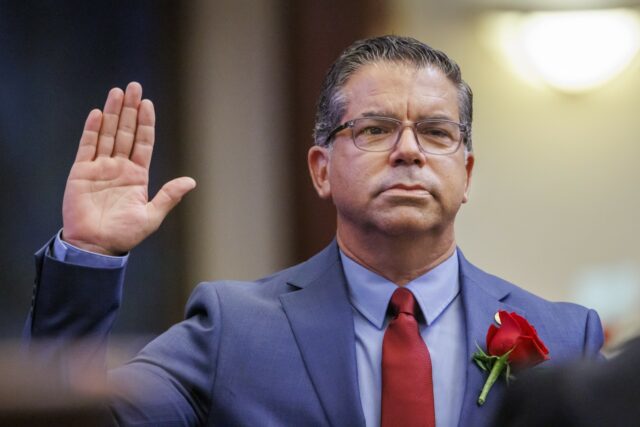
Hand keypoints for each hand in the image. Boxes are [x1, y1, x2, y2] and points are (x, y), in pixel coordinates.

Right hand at [62, 82, 195, 254]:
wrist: (96, 247)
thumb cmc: (124, 235)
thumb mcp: (151, 215)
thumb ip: (168, 196)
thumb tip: (191, 181)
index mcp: (137, 176)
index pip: (143, 143)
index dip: (146, 123)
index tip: (148, 104)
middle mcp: (119, 167)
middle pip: (125, 132)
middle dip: (130, 110)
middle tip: (134, 87)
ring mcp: (99, 168)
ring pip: (108, 134)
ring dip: (113, 113)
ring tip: (118, 92)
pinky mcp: (81, 172)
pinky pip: (87, 147)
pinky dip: (93, 130)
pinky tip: (99, 113)